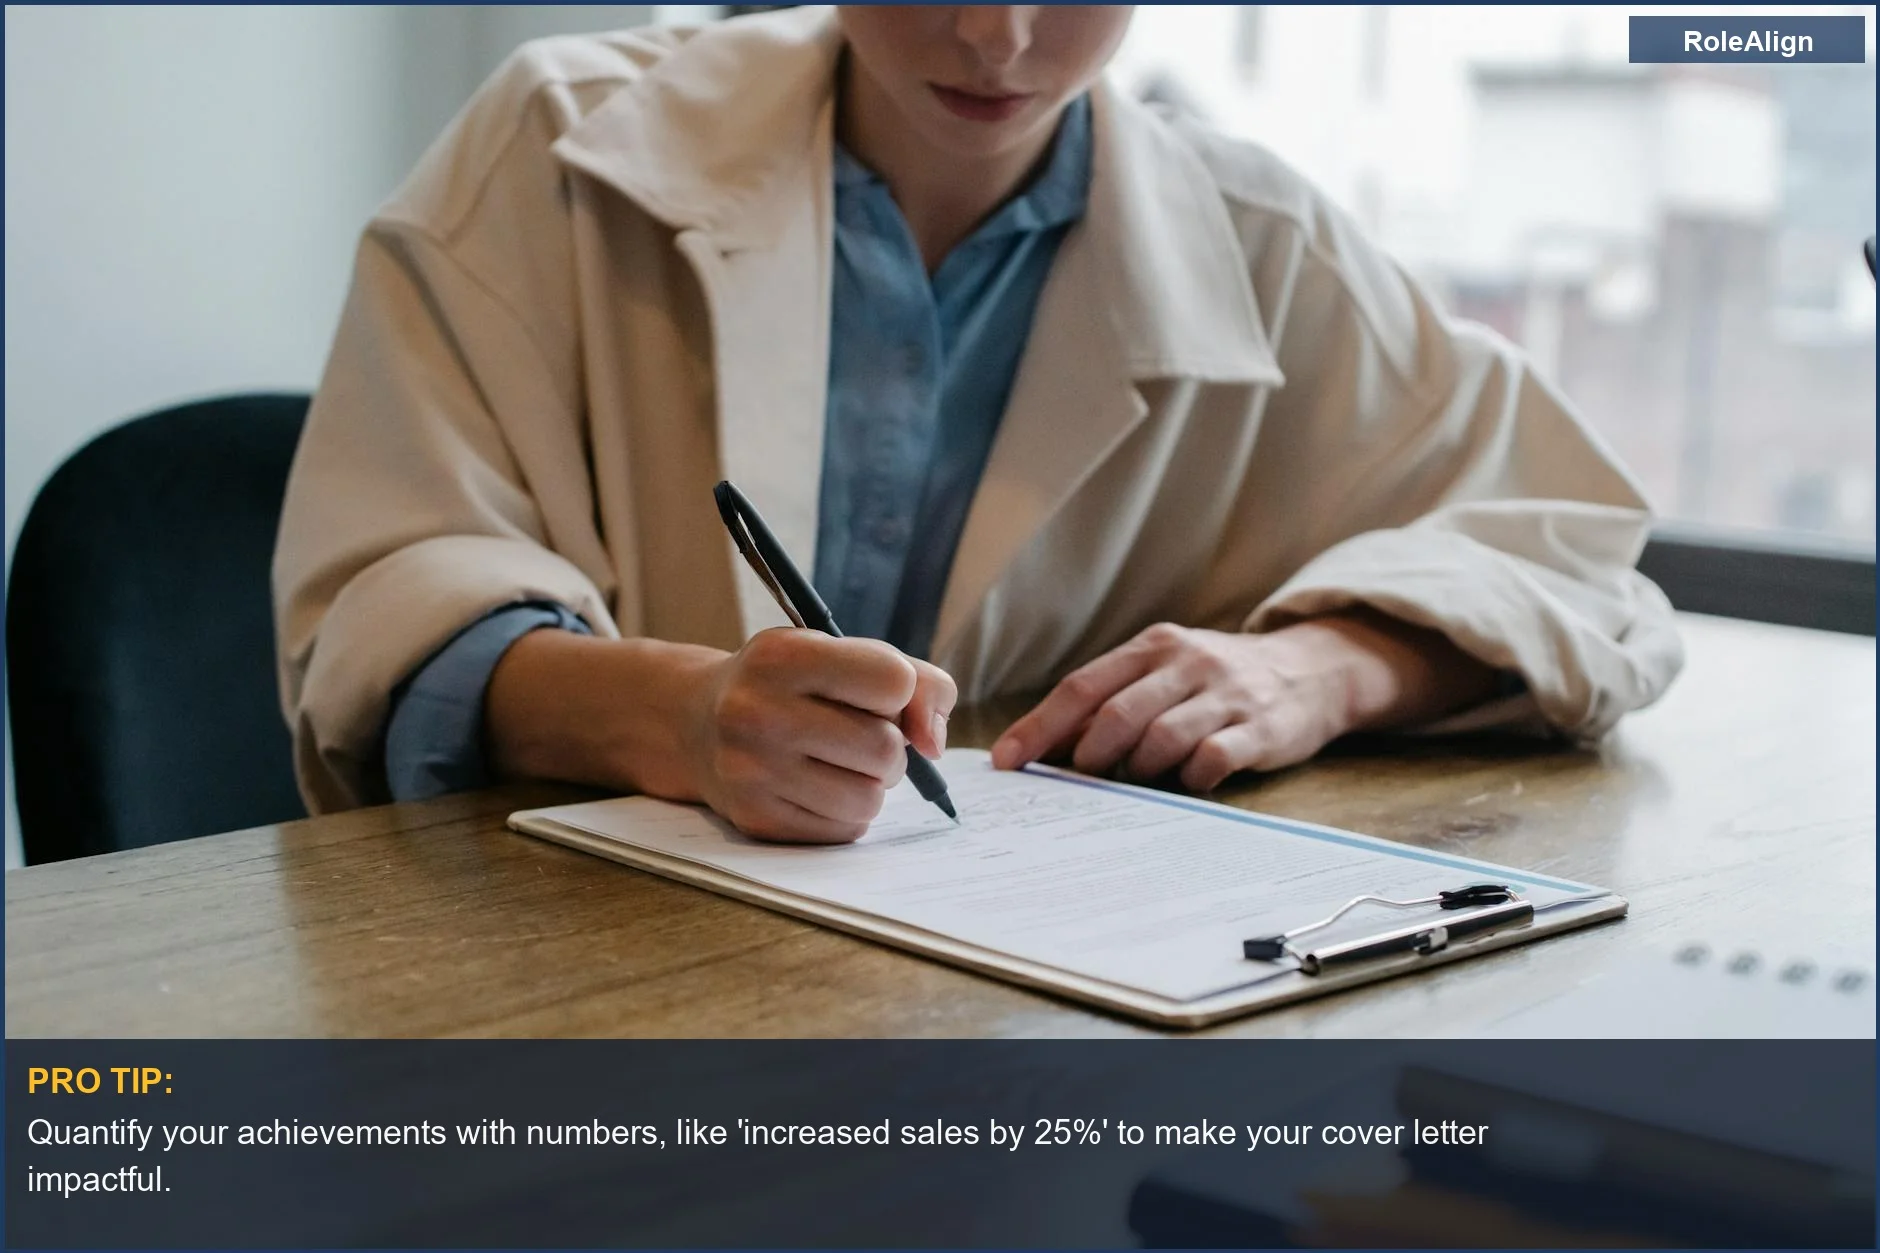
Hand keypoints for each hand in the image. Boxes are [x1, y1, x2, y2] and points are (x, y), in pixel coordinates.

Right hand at [683, 629, 955, 843]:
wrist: (698, 723)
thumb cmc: (791, 685)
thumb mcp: (842, 655)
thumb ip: (916, 681)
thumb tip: (934, 743)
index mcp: (783, 656)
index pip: (893, 681)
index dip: (899, 692)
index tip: (875, 694)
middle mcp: (757, 712)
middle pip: (885, 748)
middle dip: (891, 747)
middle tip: (863, 737)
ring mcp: (751, 770)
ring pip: (869, 798)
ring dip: (872, 785)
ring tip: (842, 764)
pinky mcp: (755, 818)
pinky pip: (845, 830)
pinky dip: (847, 813)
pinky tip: (818, 788)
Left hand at [989, 616, 1496, 791]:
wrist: (1312, 669)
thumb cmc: (1216, 680)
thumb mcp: (1165, 670)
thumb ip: (1112, 699)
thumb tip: (1044, 744)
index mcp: (1152, 647)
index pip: (1082, 687)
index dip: (1040, 727)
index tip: (1006, 761)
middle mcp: (1186, 664)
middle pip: (1117, 713)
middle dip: (1087, 754)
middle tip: (1077, 779)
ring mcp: (1225, 695)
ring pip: (1162, 738)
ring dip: (1137, 770)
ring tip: (1137, 780)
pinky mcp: (1260, 728)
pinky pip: (1213, 759)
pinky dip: (1190, 778)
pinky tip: (1188, 783)